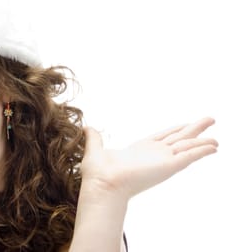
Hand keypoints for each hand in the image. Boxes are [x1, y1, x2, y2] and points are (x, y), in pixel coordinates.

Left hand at [79, 117, 218, 199]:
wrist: (103, 185)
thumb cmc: (98, 174)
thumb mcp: (95, 150)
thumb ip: (94, 138)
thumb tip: (87, 128)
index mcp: (140, 150)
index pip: (162, 137)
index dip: (175, 130)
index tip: (185, 124)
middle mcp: (154, 154)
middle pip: (179, 138)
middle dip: (194, 129)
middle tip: (210, 120)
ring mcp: (163, 160)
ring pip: (188, 146)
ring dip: (203, 140)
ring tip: (217, 137)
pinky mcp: (169, 165)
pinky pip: (190, 155)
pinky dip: (202, 150)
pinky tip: (214, 146)